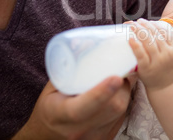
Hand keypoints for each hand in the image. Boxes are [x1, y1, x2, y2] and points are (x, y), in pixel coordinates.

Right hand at [14, 75, 136, 139]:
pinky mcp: (105, 138)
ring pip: (120, 112)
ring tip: (118, 80)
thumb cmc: (50, 107)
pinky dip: (122, 102)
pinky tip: (117, 94)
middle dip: (121, 86)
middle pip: (110, 108)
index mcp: (59, 114)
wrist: (48, 136)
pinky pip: (121, 118)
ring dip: (124, 93)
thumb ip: (68, 69)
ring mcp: (93, 136)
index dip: (101, 93)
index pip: (81, 107)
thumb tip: (87, 42)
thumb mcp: (52, 88)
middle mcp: (77, 129)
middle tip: (121, 70)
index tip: (116, 78)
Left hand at [129, 19, 172, 89]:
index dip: (156, 25)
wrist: (166, 88)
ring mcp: (157, 62)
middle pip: (155, 35)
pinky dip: (135, 46)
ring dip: (139, 31)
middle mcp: (167, 55)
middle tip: (139, 21)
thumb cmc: (172, 70)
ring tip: (132, 25)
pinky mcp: (146, 69)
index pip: (165, 33)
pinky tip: (130, 38)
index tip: (149, 21)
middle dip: (146, 25)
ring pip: (147, 42)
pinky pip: (140, 55)